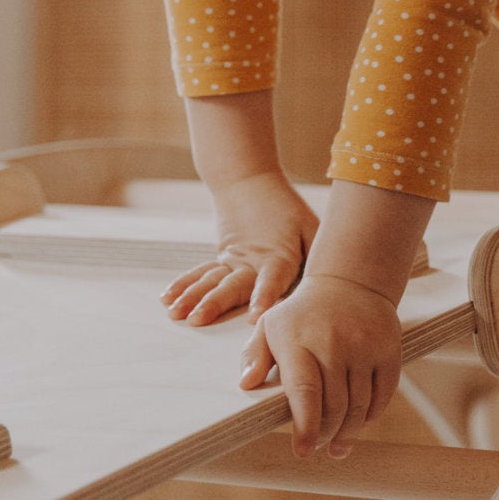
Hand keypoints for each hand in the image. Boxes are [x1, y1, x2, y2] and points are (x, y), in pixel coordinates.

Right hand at [161, 173, 319, 326]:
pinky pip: (199, 273)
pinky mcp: (220, 258)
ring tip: (176, 314)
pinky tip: (166, 300)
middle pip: (233, 284)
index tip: (255, 318)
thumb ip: (317, 253)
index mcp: (278, 255)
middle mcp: (252, 260)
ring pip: (210, 281)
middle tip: (199, 319)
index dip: (264, 297)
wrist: (249, 180)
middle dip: (215, 303)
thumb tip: (331, 282)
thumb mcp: (311, 226)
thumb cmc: (289, 210)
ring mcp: (232, 260)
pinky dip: (183, 286)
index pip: (272, 279)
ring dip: (193, 297)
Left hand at [241, 274, 402, 457]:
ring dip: (349, 432)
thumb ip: (255, 355)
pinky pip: (383, 395)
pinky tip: (360, 424)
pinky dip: (371, 415)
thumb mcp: (270, 326)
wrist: (350, 282)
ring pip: (359, 405)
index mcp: (298, 340)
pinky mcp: (388, 350)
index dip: (305, 427)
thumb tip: (246, 384)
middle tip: (317, 445)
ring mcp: (364, 346)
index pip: (304, 392)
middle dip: (324, 434)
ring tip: (338, 446)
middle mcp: (333, 343)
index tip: (302, 451)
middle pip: (334, 405)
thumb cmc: (302, 313)